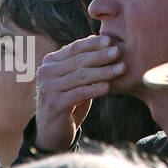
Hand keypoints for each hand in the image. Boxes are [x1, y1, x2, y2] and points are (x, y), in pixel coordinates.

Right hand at [34, 35, 125, 152]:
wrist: (53, 129)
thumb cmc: (69, 98)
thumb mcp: (75, 77)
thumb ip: (84, 60)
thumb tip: (103, 38)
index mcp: (50, 62)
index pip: (74, 48)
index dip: (93, 43)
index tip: (111, 39)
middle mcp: (46, 73)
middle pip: (78, 61)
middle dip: (101, 55)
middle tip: (119, 51)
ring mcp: (48, 88)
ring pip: (81, 76)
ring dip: (103, 72)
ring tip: (121, 68)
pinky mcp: (54, 104)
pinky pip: (79, 93)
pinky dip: (95, 89)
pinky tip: (108, 87)